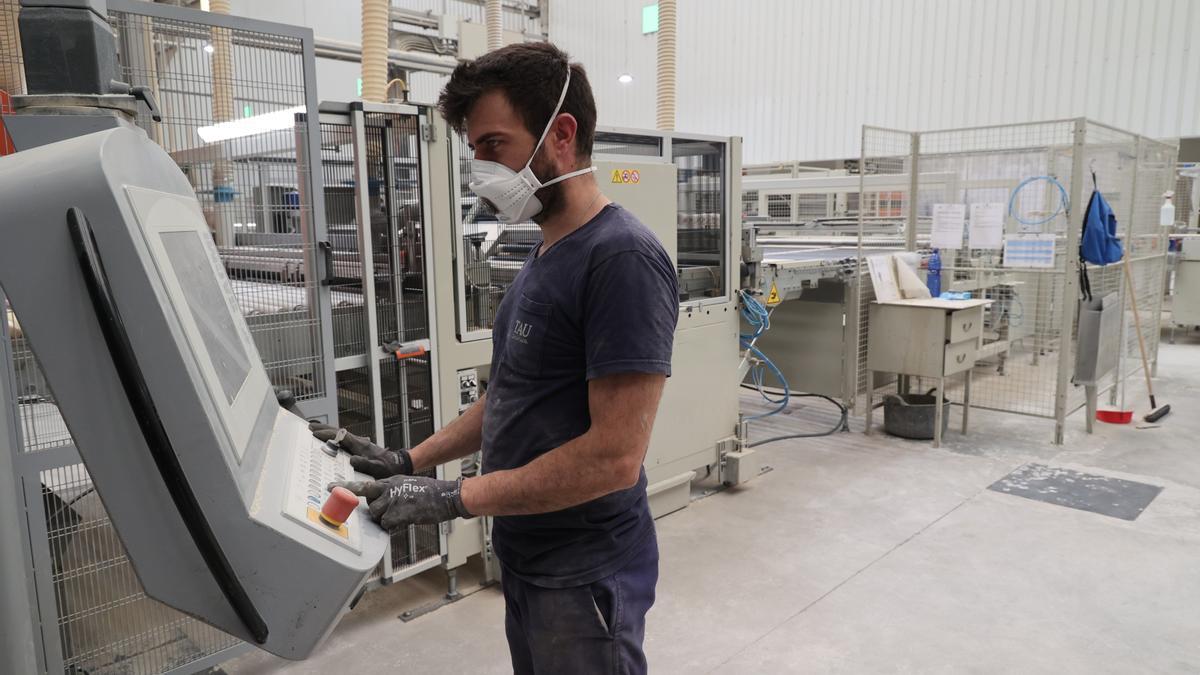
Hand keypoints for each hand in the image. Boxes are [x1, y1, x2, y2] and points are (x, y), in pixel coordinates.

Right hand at [309, 422, 413, 477]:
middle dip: (324, 428)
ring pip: (341, 434)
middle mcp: (359, 442)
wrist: (399, 464)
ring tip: (315, 431)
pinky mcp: (360, 447)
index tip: (314, 432)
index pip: (340, 436)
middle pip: (338, 432)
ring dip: (328, 432)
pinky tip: (330, 441)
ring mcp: (359, 443)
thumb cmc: (388, 468)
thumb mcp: (377, 468)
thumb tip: (352, 459)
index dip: (327, 434)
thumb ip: (365, 464)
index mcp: (360, 445)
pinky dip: (334, 437)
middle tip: (310, 427)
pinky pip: (344, 440)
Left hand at [329, 476, 471, 528]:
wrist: (446, 496)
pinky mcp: (401, 513)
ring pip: (376, 513)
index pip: (364, 484)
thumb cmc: (429, 493)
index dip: (347, 487)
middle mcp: (390, 488)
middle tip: (369, 508)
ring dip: (383, 518)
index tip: (331, 487)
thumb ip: (391, 492)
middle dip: (368, 506)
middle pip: (367, 499)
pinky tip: (405, 520)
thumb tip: (379, 504)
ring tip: (399, 515)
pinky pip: (387, 524)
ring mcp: (395, 500)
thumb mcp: (406, 486)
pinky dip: (393, 525)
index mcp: (391, 480)